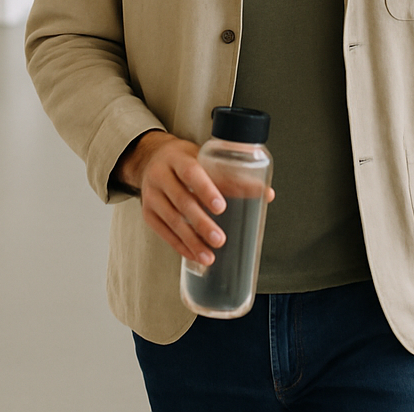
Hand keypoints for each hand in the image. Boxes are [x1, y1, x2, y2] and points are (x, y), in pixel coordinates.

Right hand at [114, 130, 274, 265]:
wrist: (151, 158)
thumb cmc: (184, 160)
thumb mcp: (205, 159)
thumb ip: (232, 176)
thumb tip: (266, 194)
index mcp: (177, 158)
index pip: (191, 172)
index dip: (205, 189)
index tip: (221, 207)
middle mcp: (160, 175)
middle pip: (181, 201)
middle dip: (201, 223)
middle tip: (220, 239)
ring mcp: (151, 195)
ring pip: (172, 220)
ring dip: (191, 241)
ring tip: (209, 256)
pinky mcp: (148, 212)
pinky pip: (164, 232)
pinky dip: (180, 246)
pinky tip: (194, 255)